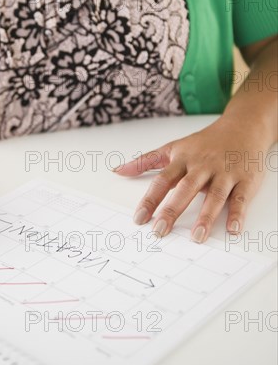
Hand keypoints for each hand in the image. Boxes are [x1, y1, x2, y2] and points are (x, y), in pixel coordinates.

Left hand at [113, 118, 267, 242]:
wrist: (242, 127)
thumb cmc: (204, 143)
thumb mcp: (172, 147)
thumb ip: (145, 161)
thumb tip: (117, 170)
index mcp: (183, 159)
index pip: (163, 180)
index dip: (150, 199)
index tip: (139, 218)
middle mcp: (202, 166)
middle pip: (185, 188)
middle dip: (172, 210)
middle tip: (160, 231)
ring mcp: (224, 172)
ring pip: (215, 195)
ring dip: (206, 216)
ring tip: (196, 237)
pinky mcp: (245, 179)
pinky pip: (241, 198)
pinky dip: (237, 213)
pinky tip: (233, 230)